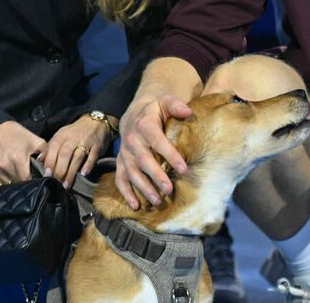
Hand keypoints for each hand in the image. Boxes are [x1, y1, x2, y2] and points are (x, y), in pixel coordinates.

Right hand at [0, 120, 46, 186]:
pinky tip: (3, 174)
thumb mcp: (35, 141)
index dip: (31, 180)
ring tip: (13, 171)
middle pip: (16, 183)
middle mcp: (4, 165)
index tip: (31, 176)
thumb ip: (46, 155)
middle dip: (21, 180)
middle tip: (22, 172)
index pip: (27, 180)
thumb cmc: (17, 135)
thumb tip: (50, 170)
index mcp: (18, 158)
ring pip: (5, 184)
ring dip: (10, 180)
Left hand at [42, 114, 112, 187]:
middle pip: (65, 154)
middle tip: (57, 183)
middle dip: (60, 170)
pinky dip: (88, 165)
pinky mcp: (97, 146)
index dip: (49, 161)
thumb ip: (51, 148)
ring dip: (71, 172)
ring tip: (66, 184)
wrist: (96, 122)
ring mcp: (86, 141)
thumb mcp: (61, 135)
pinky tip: (84, 174)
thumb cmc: (75, 132)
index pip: (53, 148)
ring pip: (77, 157)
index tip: (47, 174)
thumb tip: (39, 160)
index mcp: (62, 135)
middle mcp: (73, 138)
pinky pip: (92, 156)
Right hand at [114, 94, 191, 209]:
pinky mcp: (121, 163)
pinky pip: (120, 179)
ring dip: (144, 188)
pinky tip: (136, 206)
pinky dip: (126, 193)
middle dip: (156, 176)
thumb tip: (188, 112)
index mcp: (145, 125)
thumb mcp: (165, 102)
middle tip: (169, 189)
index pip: (158, 142)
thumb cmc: (155, 111)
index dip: (170, 155)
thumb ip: (176, 105)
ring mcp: (125, 154)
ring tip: (157, 200)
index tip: (184, 169)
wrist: (134, 114)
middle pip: (144, 160)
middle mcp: (132, 140)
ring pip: (132, 173)